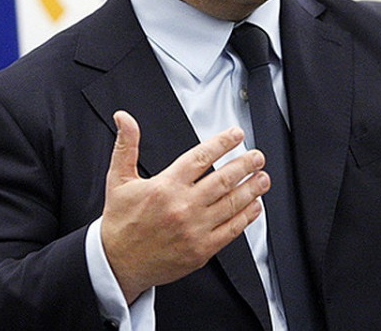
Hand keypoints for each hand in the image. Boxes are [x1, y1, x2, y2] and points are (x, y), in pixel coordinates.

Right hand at [100, 110, 268, 302]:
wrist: (117, 263)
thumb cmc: (120, 222)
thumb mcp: (118, 180)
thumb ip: (126, 145)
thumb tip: (124, 118)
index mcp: (165, 186)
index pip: (201, 157)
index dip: (222, 143)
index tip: (236, 135)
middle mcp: (183, 206)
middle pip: (223, 179)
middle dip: (245, 164)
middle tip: (257, 156)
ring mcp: (194, 229)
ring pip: (231, 203)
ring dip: (251, 188)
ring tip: (263, 178)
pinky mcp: (201, 250)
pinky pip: (231, 230)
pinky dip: (246, 217)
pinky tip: (255, 206)